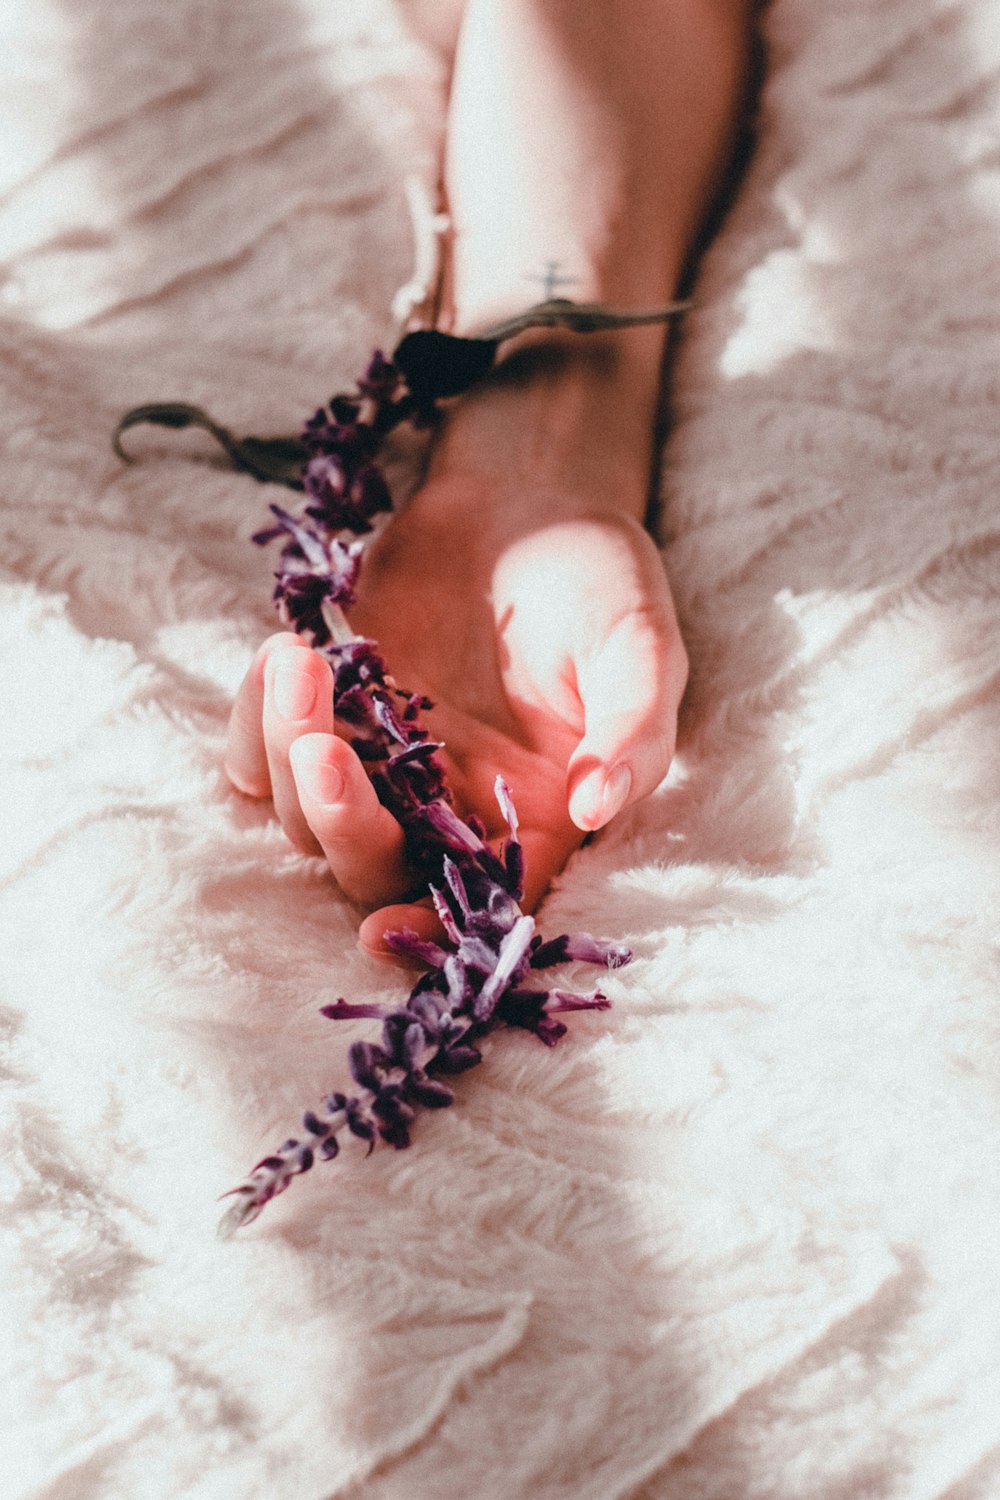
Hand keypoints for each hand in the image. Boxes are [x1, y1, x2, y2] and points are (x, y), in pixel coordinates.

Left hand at [225, 465, 686, 960]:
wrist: (527, 499)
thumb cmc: (599, 578)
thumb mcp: (640, 643)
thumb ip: (632, 728)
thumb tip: (595, 807)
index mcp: (529, 819)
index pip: (472, 903)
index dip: (421, 926)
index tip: (372, 929)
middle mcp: (447, 808)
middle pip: (369, 864)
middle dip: (335, 820)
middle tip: (324, 744)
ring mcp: (381, 762)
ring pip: (304, 811)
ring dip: (286, 751)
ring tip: (296, 660)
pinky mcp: (331, 711)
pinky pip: (262, 751)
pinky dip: (251, 722)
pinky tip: (281, 656)